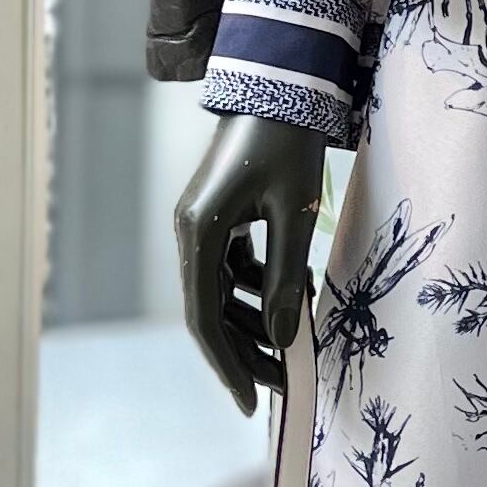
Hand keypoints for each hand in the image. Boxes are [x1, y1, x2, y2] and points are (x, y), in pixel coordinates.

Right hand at [174, 113, 327, 414]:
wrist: (281, 84)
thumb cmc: (288, 142)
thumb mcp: (293, 212)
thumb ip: (286, 277)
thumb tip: (281, 336)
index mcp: (199, 232)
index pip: (204, 317)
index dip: (228, 364)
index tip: (253, 402)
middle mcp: (190, 231)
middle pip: (210, 310)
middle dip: (245, 351)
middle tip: (283, 383)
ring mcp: (202, 224)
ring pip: (222, 292)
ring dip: (254, 321)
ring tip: (295, 346)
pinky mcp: (221, 216)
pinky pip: (234, 267)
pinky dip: (260, 288)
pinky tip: (296, 296)